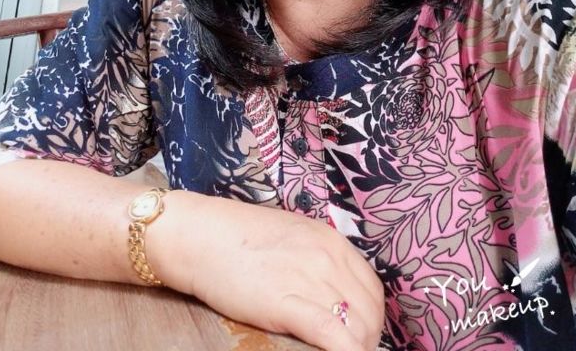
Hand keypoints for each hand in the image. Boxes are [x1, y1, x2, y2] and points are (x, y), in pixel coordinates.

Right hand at [161, 191, 384, 350]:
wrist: (202, 236)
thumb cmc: (239, 237)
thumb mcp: (293, 236)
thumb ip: (319, 259)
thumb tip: (335, 292)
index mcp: (331, 241)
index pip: (373, 289)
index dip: (371, 318)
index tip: (361, 333)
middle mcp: (327, 258)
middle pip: (370, 312)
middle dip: (367, 339)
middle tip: (351, 350)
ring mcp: (309, 280)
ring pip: (357, 328)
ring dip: (357, 348)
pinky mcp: (287, 303)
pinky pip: (333, 336)